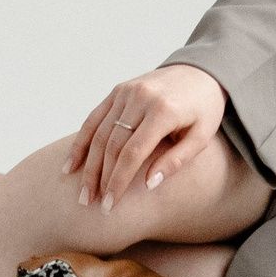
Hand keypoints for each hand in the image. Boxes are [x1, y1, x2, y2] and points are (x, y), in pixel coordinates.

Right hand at [62, 64, 229, 211]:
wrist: (201, 71)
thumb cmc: (204, 109)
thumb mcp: (201, 136)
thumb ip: (176, 160)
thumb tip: (148, 184)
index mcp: (163, 110)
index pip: (133, 152)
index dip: (118, 181)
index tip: (110, 205)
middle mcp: (141, 97)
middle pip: (112, 144)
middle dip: (100, 177)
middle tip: (91, 204)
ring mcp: (126, 92)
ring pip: (99, 132)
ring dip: (87, 165)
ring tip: (82, 192)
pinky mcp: (118, 90)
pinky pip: (94, 118)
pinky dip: (81, 142)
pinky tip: (71, 165)